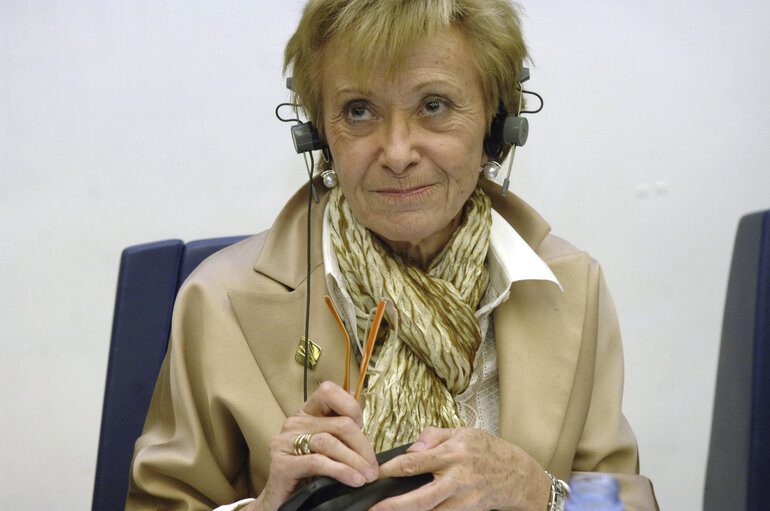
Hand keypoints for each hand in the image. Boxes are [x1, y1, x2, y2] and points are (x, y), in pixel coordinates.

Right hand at [249, 381, 378, 510]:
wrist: (283, 502)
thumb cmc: (309, 473)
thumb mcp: (328, 446)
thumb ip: (339, 425)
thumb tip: (355, 396)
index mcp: (306, 413)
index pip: (328, 391)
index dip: (350, 406)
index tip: (362, 427)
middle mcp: (294, 423)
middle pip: (339, 423)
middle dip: (363, 446)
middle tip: (373, 467)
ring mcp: (285, 442)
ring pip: (330, 442)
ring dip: (355, 461)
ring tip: (367, 476)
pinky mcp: (281, 464)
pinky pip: (317, 462)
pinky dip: (341, 471)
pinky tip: (354, 480)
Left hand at [374, 427, 550, 510]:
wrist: (519, 475)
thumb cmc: (489, 451)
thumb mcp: (463, 432)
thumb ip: (433, 436)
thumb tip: (410, 448)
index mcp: (453, 454)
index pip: (414, 463)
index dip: (390, 469)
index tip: (375, 473)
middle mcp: (457, 479)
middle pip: (421, 498)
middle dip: (395, 506)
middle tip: (373, 509)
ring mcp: (463, 500)